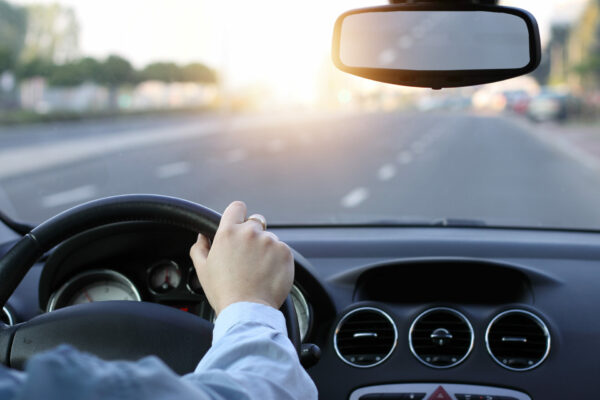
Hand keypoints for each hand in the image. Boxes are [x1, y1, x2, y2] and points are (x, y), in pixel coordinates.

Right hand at [189, 201, 293, 315]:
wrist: (247, 310)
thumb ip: (200, 247)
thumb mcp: (203, 269)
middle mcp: (250, 232)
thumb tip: (202, 236)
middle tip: (248, 256)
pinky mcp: (285, 252)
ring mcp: (270, 241)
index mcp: (228, 232)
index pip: (237, 207)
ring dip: (266, 249)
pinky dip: (278, 259)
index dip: (238, 214)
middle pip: (255, 222)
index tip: (239, 224)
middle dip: (252, 235)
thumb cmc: (223, 292)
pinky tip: (268, 274)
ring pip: (269, 238)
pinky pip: (282, 250)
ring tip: (258, 271)